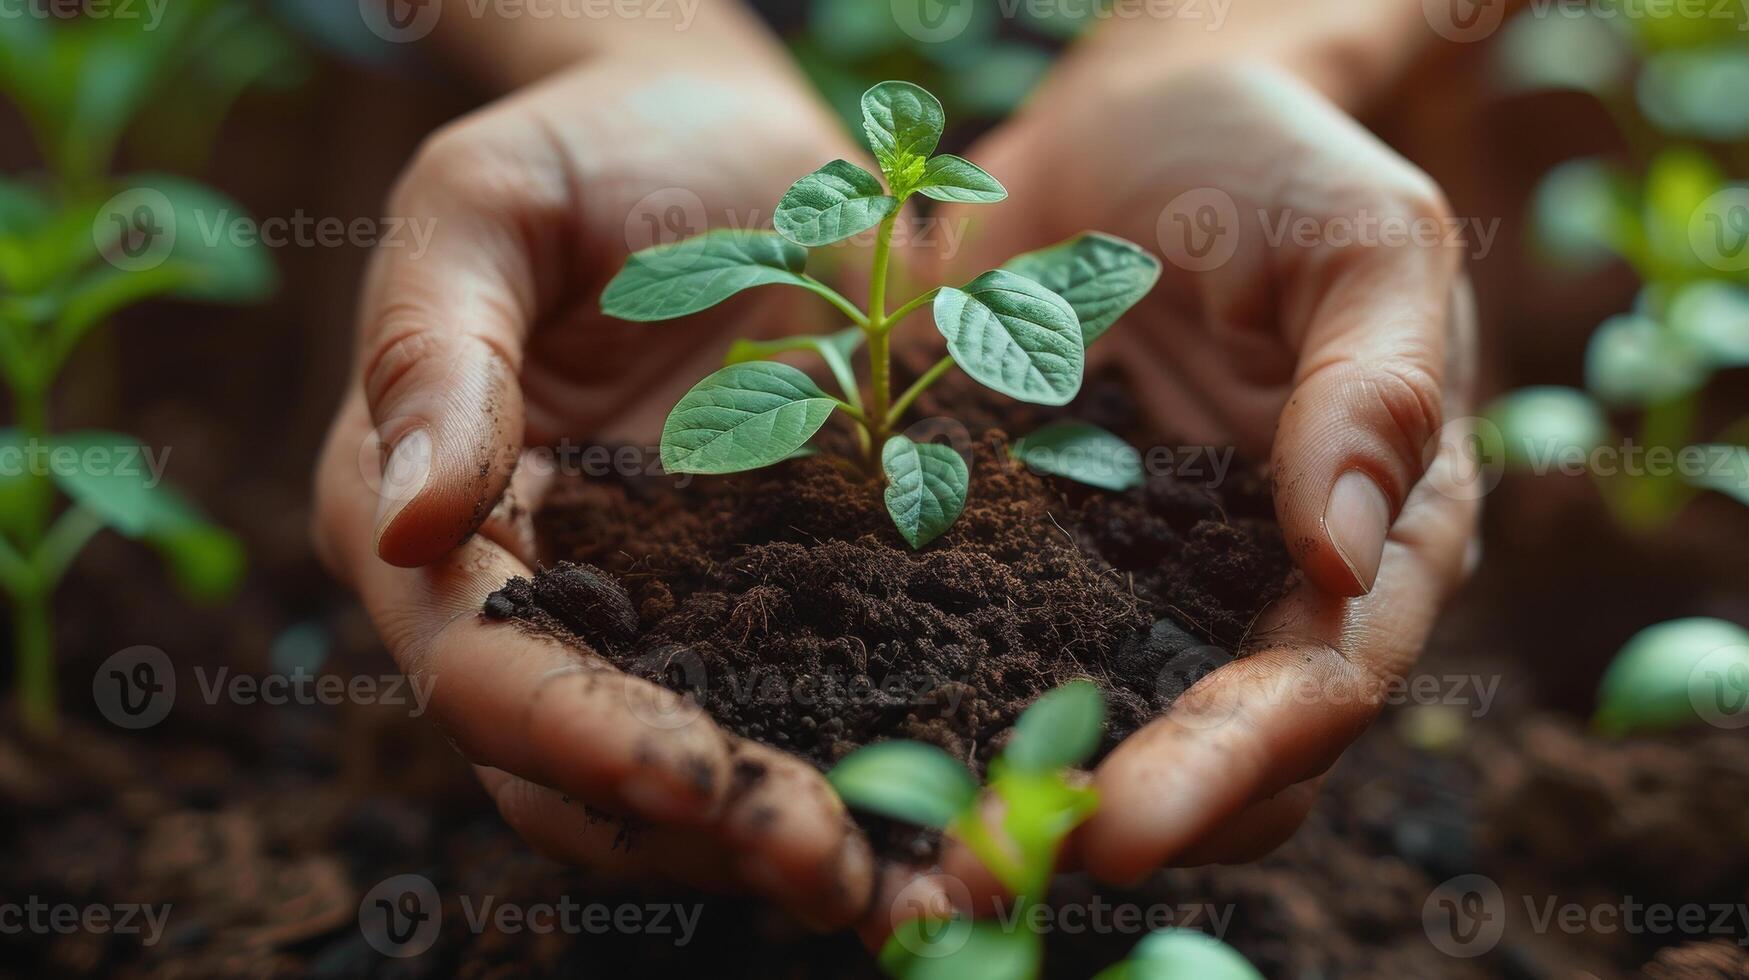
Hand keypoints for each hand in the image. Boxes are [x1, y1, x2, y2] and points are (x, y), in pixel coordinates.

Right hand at [312, 54, 892, 926]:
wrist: (731, 135)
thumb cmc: (592, 146)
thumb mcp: (486, 205)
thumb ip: (435, 353)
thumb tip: (404, 524)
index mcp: (438, 524)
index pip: (484, 670)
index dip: (577, 736)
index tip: (693, 776)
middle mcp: (542, 599)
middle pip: (583, 768)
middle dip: (701, 826)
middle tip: (833, 871)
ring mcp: (666, 612)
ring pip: (696, 775)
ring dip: (793, 836)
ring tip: (913, 885)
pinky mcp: (778, 596)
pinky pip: (815, 702)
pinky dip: (877, 761)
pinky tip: (965, 802)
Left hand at [932, 61, 1480, 898]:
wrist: (1136, 117)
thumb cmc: (1271, 163)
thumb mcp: (1358, 239)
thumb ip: (1373, 386)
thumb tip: (1348, 555)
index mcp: (1376, 538)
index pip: (1314, 689)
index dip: (1225, 770)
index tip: (1119, 831)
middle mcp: (1256, 587)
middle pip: (1209, 755)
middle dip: (1106, 827)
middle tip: (981, 879)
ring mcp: (1141, 579)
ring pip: (1099, 729)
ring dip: (1015, 803)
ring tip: (910, 866)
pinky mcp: (1031, 549)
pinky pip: (990, 644)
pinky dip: (936, 704)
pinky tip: (851, 748)